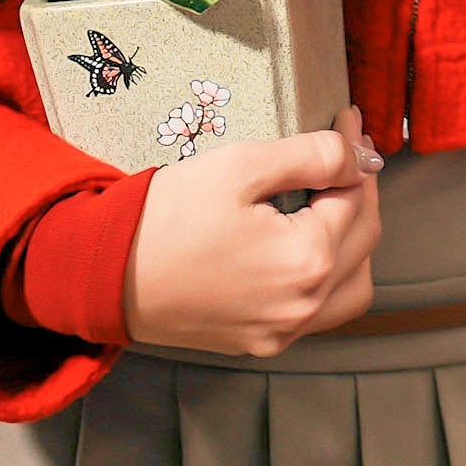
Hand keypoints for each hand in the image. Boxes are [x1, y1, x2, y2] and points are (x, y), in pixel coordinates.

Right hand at [122, 108, 380, 354]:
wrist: (101, 275)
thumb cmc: (163, 218)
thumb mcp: (240, 166)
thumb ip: (312, 156)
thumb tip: (360, 157)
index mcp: (306, 260)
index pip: (355, 196)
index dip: (355, 153)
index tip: (348, 121)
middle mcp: (303, 305)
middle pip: (363, 239)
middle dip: (359, 191)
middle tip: (344, 154)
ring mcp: (282, 331)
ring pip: (353, 284)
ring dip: (355, 242)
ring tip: (334, 204)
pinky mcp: (260, 343)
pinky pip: (320, 313)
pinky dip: (329, 280)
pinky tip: (312, 249)